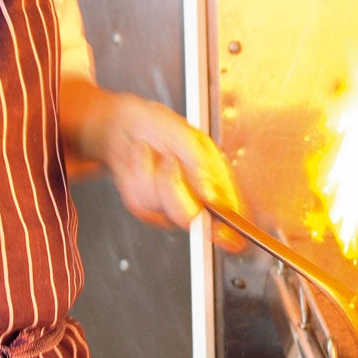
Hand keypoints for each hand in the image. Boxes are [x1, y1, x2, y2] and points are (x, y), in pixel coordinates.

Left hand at [76, 88, 243, 248]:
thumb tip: (213, 194)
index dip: (231, 229)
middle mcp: (196, 195)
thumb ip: (201, 164)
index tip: (221, 232)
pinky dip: (136, 177)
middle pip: (191, 217)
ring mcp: (171, 203)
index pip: (232, 213)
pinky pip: (140, 205)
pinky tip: (141, 163)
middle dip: (172, 186)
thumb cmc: (159, 126)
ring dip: (149, 175)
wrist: (125, 126)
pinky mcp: (147, 208)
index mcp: (217, 178)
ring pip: (160, 208)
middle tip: (169, 160)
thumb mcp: (186, 135)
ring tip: (151, 154)